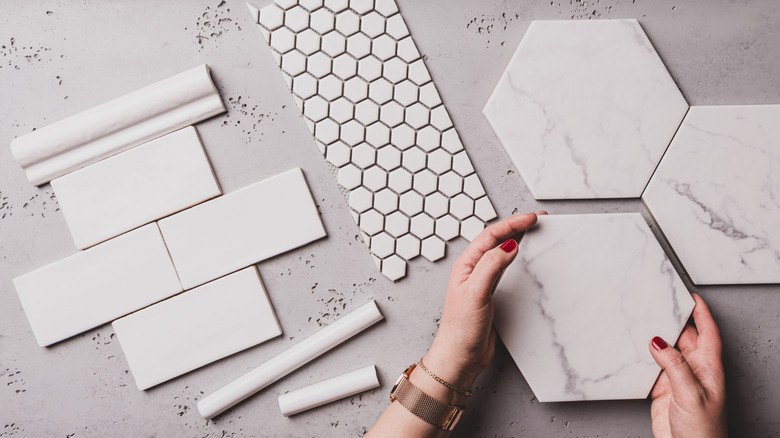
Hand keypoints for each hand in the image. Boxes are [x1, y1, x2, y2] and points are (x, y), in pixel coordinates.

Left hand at [422, 212, 541, 391]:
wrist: (460, 356)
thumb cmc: (460, 329)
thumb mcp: (476, 293)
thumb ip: (491, 266)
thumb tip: (509, 245)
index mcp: (466, 265)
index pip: (491, 236)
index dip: (512, 224)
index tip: (532, 218)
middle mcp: (474, 271)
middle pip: (496, 240)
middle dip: (516, 227)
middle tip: (537, 219)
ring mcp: (483, 282)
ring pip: (502, 253)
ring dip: (518, 240)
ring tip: (534, 231)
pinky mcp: (491, 294)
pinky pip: (506, 269)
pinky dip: (518, 259)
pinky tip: (525, 258)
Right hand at [649, 293, 727, 437]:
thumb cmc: (704, 432)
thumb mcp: (691, 393)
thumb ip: (674, 365)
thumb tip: (657, 341)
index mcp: (709, 368)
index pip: (708, 333)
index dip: (701, 313)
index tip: (691, 296)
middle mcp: (694, 371)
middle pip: (684, 338)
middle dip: (673, 321)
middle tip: (658, 304)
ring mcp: (678, 380)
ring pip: (666, 351)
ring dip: (655, 339)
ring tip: (642, 322)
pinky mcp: (663, 390)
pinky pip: (651, 368)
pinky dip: (642, 358)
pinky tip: (634, 352)